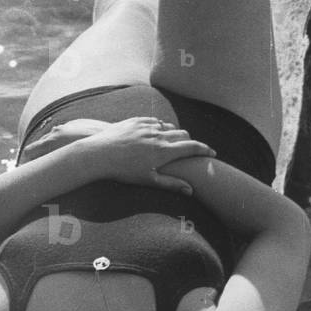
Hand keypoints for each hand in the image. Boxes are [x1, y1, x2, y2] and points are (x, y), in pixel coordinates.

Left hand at [83, 116, 215, 194]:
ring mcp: (147, 125)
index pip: (191, 147)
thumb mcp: (148, 180)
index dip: (205, 150)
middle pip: (183, 134)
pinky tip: (155, 136)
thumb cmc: (123, 171)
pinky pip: (155, 121)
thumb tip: (190, 191)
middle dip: (189, 142)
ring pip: (169, 126)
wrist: (98, 154)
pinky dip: (159, 128)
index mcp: (163, 151)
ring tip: (171, 144)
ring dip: (174, 134)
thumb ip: (171, 184)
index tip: (212, 153)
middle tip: (190, 151)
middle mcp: (158, 135)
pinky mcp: (137, 120)